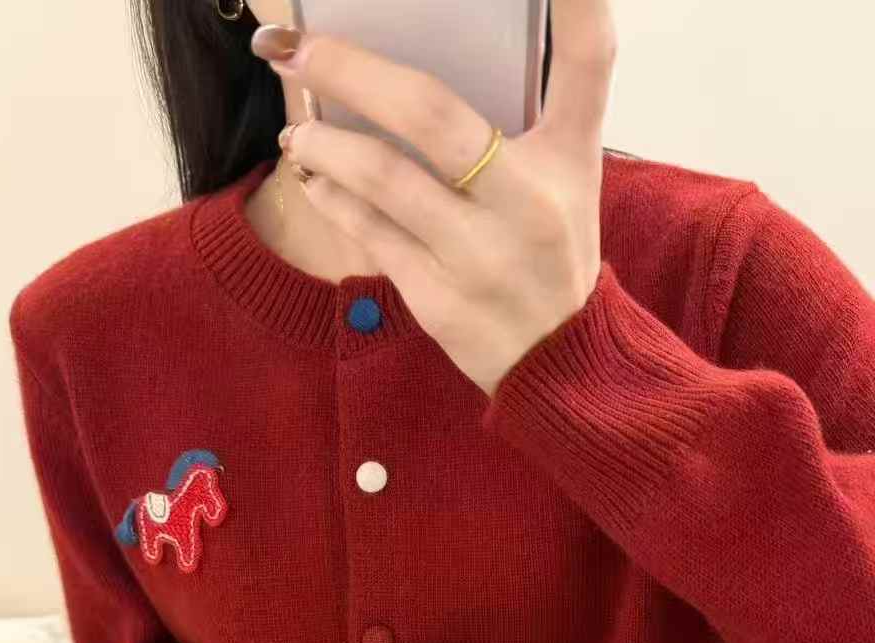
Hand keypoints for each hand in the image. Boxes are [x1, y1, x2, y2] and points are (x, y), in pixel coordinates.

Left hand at [251, 1, 615, 397]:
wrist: (558, 363)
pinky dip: (332, 197)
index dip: (581, 4)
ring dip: (322, 144)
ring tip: (296, 130)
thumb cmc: (549, 253)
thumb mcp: (564, 180)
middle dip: (350, 71)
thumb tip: (416, 68)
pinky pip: (369, 233)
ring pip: (382, 177)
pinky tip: (313, 178)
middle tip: (298, 51)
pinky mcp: (440, 299)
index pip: (589, 61)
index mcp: (569, 159)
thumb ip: (524, 117)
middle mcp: (529, 202)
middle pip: (430, 113)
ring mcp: (481, 255)